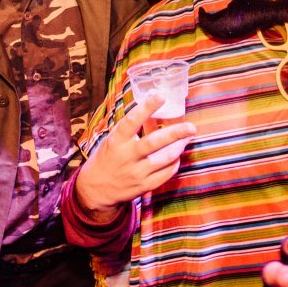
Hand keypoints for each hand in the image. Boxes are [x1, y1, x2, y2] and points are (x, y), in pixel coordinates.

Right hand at [75, 94, 194, 215]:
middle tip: (191, 127)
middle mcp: (127, 156)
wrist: (96, 189)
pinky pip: (166, 174)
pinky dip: (174, 163)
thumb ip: (129, 129)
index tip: (160, 96)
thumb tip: (151, 109)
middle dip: (175, 134)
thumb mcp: (112, 140)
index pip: (132, 121)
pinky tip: (177, 156)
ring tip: (187, 138)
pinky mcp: (144, 186)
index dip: (146, 108)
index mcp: (117, 141)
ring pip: (164, 159)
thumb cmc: (107, 158)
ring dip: (179, 147)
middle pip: (154, 142)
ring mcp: (136, 173)